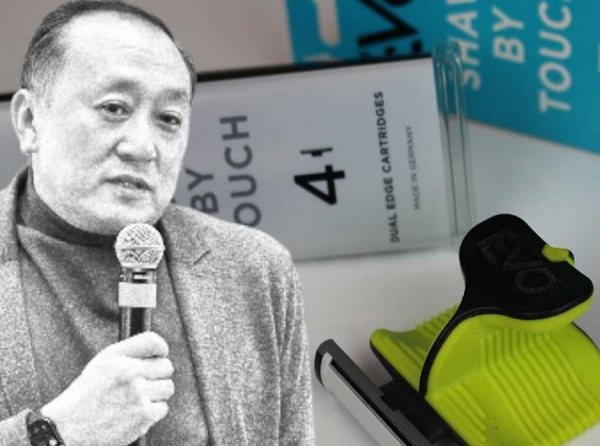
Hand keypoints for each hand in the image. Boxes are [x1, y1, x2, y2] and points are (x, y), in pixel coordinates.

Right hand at [41, 332, 173, 445]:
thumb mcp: (102, 363)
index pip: (153, 341)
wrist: (68, 428)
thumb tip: (160, 351)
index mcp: (116, 357)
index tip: (160, 355)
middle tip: (144, 383)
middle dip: (158, 375)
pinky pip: (163, 408)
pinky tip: (135, 413)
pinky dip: (152, 412)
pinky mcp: (144, 415)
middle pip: (166, 366)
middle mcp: (128, 372)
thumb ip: (129, 353)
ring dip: (157, 394)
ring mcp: (138, 394)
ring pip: (167, 387)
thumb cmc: (88, 394)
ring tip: (137, 400)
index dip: (161, 348)